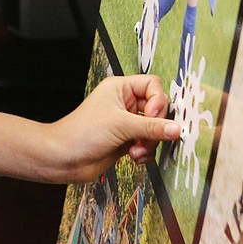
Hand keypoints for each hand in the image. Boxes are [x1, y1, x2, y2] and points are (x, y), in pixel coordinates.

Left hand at [47, 75, 179, 183]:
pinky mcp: (126, 140)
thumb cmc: (83, 132)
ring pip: (154, 129)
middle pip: (157, 109)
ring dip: (149, 142)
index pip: (153, 85)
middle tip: (145, 137)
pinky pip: (148, 143)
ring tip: (136, 150)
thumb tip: (177, 128)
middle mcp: (124, 103)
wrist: (65, 158)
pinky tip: (134, 158)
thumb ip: (152, 127)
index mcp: (120, 88)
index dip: (158, 101)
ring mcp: (126, 122)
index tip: (154, 117)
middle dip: (154, 127)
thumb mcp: (121, 125)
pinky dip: (145, 152)